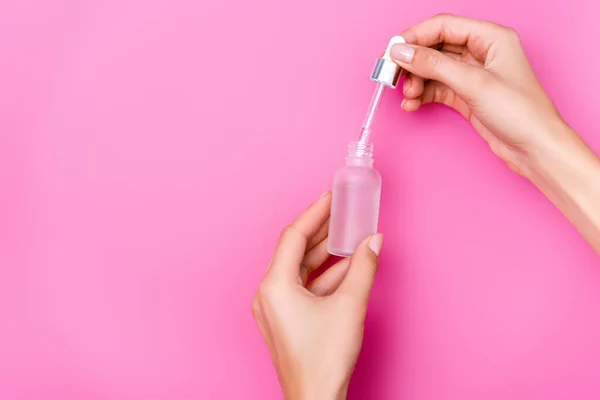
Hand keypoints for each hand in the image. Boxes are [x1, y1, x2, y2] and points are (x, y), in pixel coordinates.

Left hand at [252, 192, 382, 399]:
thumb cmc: (325, 359)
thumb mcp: (350, 306)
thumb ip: (364, 268)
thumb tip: (374, 241)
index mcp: (275, 286)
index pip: (294, 236)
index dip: (315, 213)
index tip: (331, 198)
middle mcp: (269, 294)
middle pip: (295, 250)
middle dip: (321, 231)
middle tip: (341, 212)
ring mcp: (275, 308)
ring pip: (300, 269)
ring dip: (325, 254)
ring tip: (349, 235)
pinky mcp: (285, 320)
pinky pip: (303, 287)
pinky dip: (324, 276)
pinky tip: (347, 267)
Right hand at [390, 14, 571, 176]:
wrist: (535, 149)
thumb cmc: (521, 112)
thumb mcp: (473, 84)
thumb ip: (434, 65)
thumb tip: (402, 52)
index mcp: (491, 37)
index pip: (444, 26)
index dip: (415, 37)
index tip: (392, 52)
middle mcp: (481, 52)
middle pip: (435, 47)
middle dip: (412, 62)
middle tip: (392, 76)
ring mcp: (473, 74)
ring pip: (433, 69)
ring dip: (415, 81)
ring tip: (408, 96)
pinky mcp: (467, 95)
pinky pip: (436, 88)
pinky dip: (422, 95)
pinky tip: (412, 105)